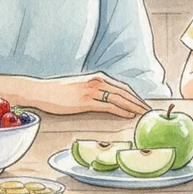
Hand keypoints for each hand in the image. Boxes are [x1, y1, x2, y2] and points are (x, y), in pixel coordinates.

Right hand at [35, 72, 151, 118]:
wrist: (42, 91)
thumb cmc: (59, 92)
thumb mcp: (80, 87)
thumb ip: (94, 91)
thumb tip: (105, 101)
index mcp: (98, 78)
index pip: (122, 87)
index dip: (135, 96)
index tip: (145, 104)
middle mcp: (97, 81)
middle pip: (124, 92)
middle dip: (139, 102)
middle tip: (150, 111)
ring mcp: (91, 91)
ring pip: (119, 99)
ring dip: (134, 107)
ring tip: (144, 115)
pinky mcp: (85, 101)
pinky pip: (108, 106)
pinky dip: (121, 110)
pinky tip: (128, 115)